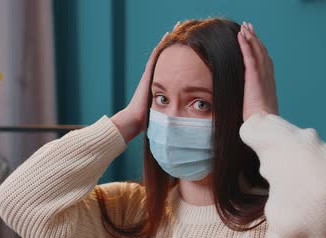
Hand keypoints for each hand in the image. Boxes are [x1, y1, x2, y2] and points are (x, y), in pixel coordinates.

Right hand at [111, 22, 179, 142]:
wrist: (135, 121)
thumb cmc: (149, 123)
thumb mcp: (166, 116)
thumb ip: (175, 115)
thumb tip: (190, 121)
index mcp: (160, 86)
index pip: (170, 68)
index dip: (178, 58)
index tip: (188, 47)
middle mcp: (155, 78)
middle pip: (167, 57)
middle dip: (175, 45)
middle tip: (184, 30)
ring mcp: (151, 75)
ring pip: (162, 54)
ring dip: (169, 41)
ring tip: (178, 27)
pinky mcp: (148, 74)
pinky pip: (157, 56)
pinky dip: (162, 46)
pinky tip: (169, 35)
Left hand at [237, 22, 278, 121]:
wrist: (264, 123)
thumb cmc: (259, 119)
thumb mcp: (257, 105)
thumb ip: (254, 98)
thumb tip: (248, 101)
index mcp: (268, 81)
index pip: (264, 60)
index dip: (259, 48)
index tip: (254, 40)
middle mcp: (267, 75)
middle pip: (261, 51)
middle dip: (255, 38)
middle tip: (249, 27)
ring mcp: (262, 74)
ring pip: (257, 50)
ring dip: (250, 37)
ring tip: (244, 26)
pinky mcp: (255, 76)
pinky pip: (250, 55)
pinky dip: (246, 44)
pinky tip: (241, 35)